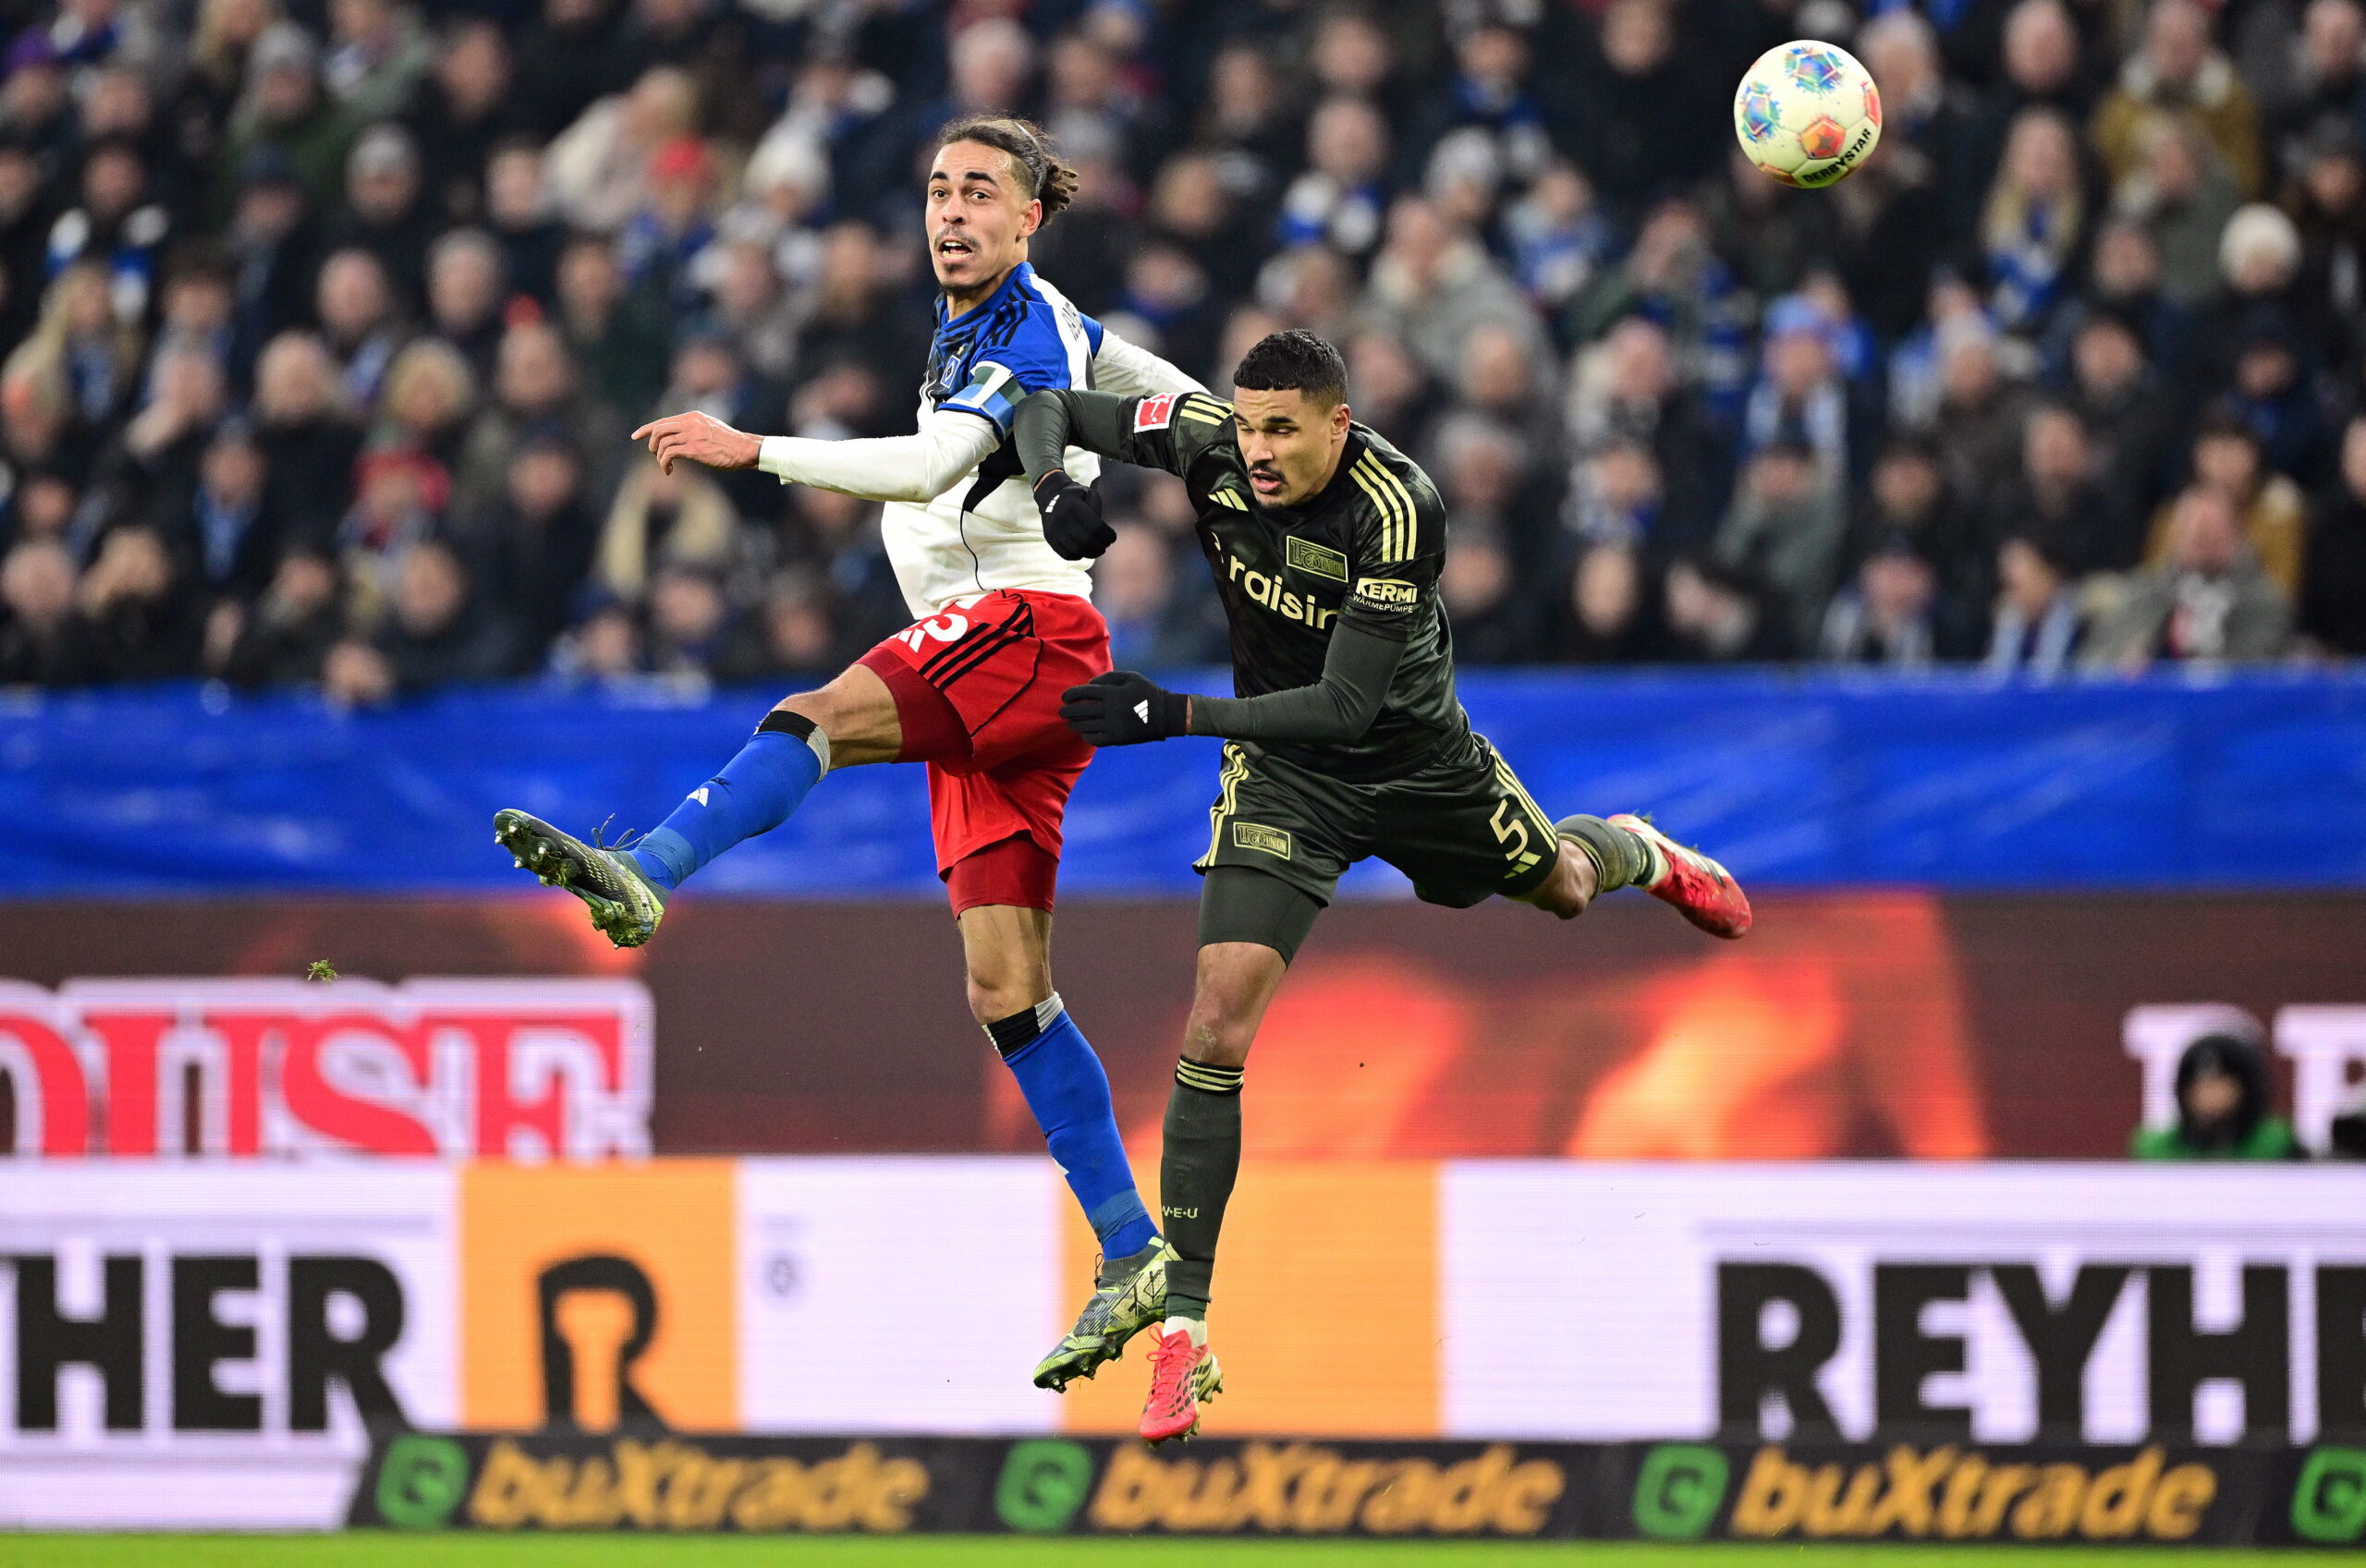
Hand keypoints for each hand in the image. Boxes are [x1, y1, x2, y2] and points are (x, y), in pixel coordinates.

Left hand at [630, 411, 761, 473]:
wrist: (744, 449)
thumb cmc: (730, 443)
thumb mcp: (710, 428)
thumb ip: (694, 429)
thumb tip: (679, 438)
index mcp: (693, 416)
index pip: (664, 420)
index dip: (647, 429)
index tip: (636, 436)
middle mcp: (690, 422)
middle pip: (658, 429)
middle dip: (651, 443)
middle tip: (654, 454)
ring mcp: (691, 434)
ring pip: (662, 443)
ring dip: (660, 457)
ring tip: (666, 466)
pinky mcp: (694, 448)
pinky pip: (669, 454)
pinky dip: (665, 463)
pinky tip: (670, 470)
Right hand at [1033, 471, 1114, 559]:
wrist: (1050, 496)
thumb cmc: (1076, 496)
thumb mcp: (1089, 493)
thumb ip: (1097, 509)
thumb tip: (1102, 530)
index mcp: (1074, 507)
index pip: (1096, 527)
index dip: (1107, 535)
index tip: (1112, 538)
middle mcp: (1062, 520)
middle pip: (1087, 541)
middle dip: (1101, 546)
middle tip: (1106, 545)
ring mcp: (1054, 531)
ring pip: (1077, 551)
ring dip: (1091, 553)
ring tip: (1098, 550)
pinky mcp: (1050, 539)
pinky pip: (1066, 555)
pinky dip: (1079, 556)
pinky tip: (1085, 551)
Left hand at [1060, 670, 1187, 745]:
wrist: (1165, 715)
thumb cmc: (1147, 692)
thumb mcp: (1131, 677)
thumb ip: (1108, 677)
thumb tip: (1088, 685)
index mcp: (1112, 693)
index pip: (1082, 693)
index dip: (1069, 695)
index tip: (1064, 698)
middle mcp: (1109, 709)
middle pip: (1079, 711)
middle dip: (1066, 712)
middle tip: (1062, 712)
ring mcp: (1113, 725)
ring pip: (1084, 727)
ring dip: (1074, 725)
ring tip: (1071, 723)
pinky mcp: (1117, 738)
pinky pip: (1095, 739)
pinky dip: (1086, 737)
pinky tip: (1085, 733)